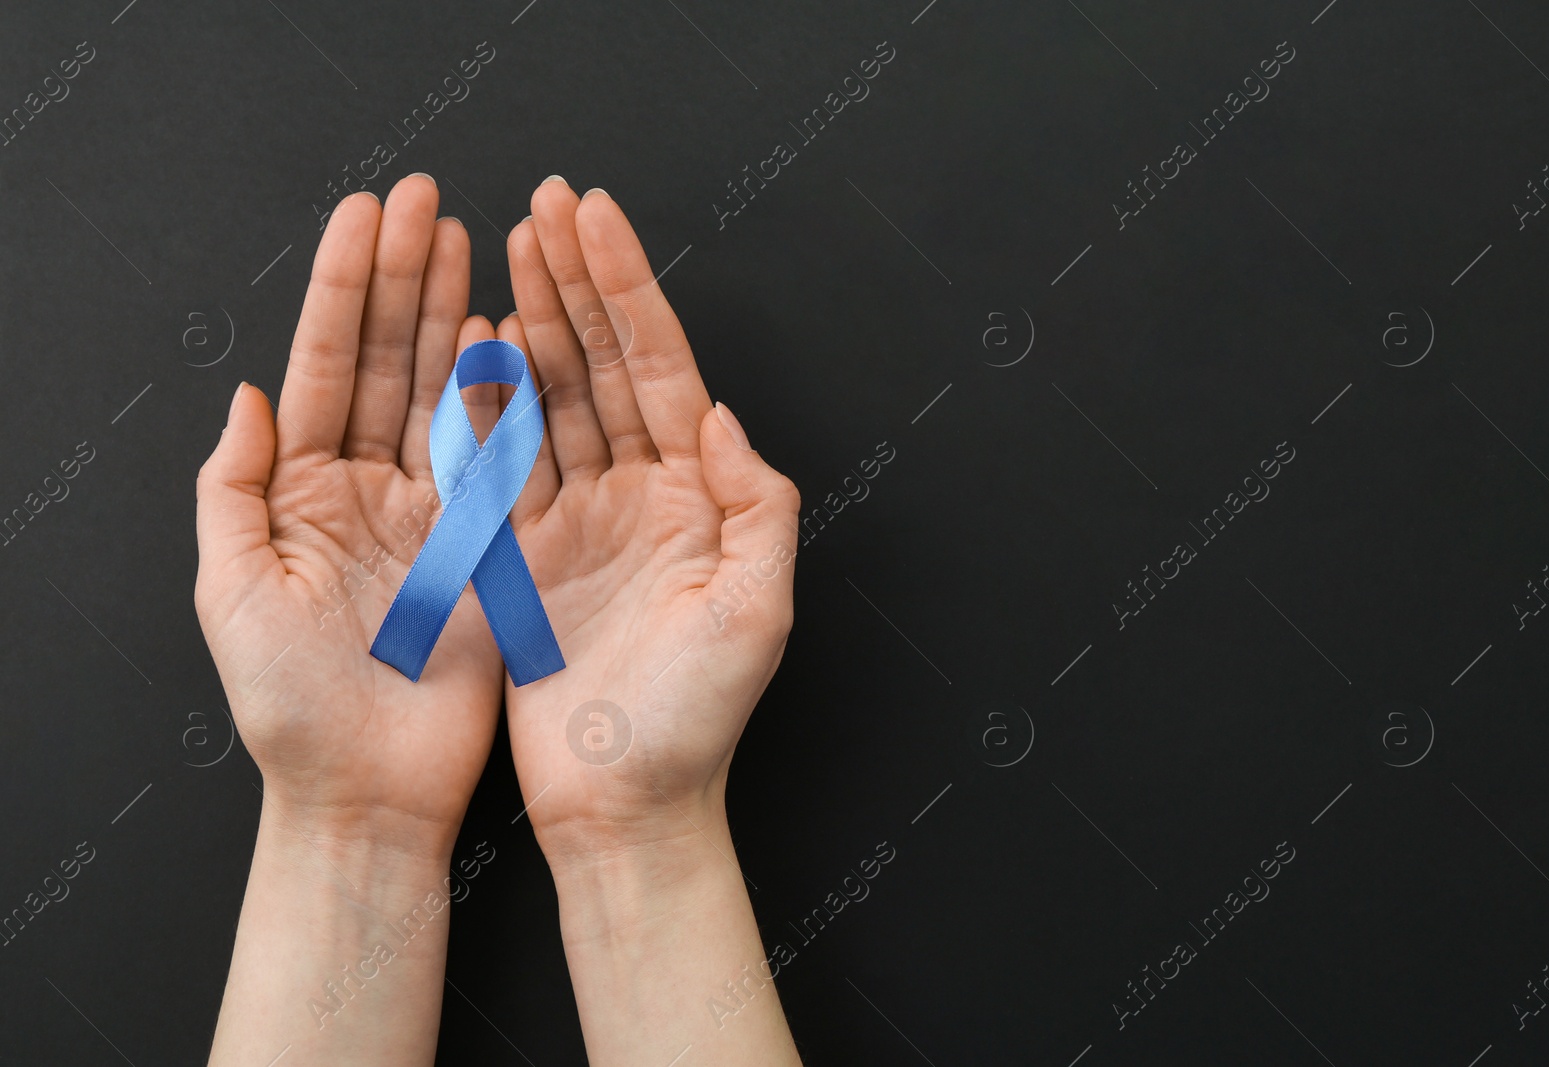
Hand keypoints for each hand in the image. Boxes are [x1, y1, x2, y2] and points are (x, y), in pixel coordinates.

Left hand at [194, 174, 502, 854]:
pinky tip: (509, 335)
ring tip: (468, 241)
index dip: (344, 288)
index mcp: (300, 493)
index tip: (367, 215)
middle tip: (427, 200)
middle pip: (389, 362)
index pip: (326, 367)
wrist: (371, 792)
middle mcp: (366, 490)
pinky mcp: (485, 546)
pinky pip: (497, 457)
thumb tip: (248, 394)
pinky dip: (505, 396)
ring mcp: (431, 514)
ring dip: (455, 315)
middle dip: (404, 276)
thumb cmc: (290, 708)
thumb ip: (233, 490)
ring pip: (445, 393)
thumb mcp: (231, 594)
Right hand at [491, 181, 801, 858]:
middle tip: (546, 203)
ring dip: (531, 321)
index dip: (628, 291)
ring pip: (551, 398)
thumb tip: (720, 412)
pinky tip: (476, 344)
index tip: (595, 219)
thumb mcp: (757, 610)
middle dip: (576, 281)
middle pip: (603, 365)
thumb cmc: (698, 720)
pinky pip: (502, 462)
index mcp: (697, 497)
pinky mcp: (522, 555)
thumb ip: (756, 504)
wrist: (623, 805)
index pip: (658, 369)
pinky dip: (487, 402)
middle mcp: (640, 496)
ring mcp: (578, 520)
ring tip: (509, 245)